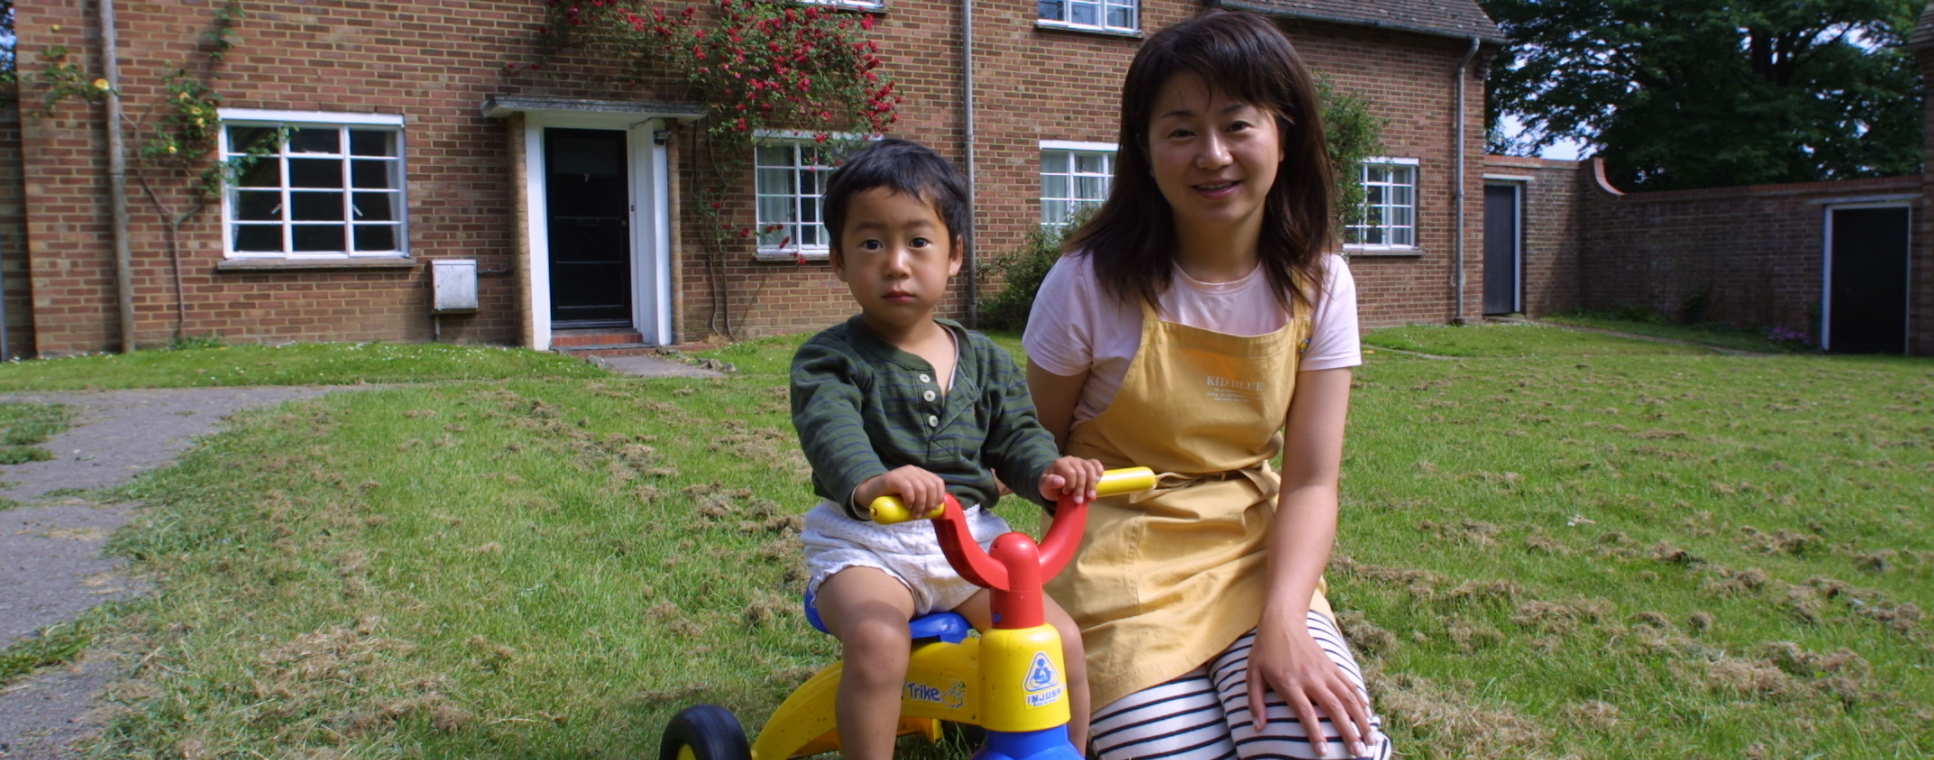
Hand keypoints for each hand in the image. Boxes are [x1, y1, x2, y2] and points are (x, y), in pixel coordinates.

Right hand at [856, 465, 947, 517]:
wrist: (870, 493)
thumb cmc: (892, 498)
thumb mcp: (911, 496)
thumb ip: (922, 498)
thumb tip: (937, 510)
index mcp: (920, 473)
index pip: (937, 482)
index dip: (938, 496)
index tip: (933, 509)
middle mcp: (913, 470)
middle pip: (931, 486)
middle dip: (929, 503)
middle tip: (922, 514)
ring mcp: (903, 472)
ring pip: (921, 488)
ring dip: (920, 505)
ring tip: (914, 514)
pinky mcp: (893, 477)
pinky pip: (908, 488)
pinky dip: (910, 500)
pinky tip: (907, 506)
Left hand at [1038, 456, 1104, 504]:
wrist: (1053, 483)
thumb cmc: (1049, 485)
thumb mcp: (1044, 486)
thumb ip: (1049, 482)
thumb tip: (1061, 481)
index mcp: (1060, 463)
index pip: (1070, 472)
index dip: (1071, 485)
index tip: (1066, 493)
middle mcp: (1071, 460)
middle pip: (1082, 472)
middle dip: (1081, 488)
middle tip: (1079, 501)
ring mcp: (1080, 461)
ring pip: (1091, 468)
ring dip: (1092, 484)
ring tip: (1091, 497)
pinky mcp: (1087, 464)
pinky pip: (1096, 464)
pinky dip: (1099, 471)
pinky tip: (1098, 481)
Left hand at [1247, 612, 1373, 757]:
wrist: (1283, 623)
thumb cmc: (1265, 652)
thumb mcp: (1253, 675)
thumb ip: (1256, 702)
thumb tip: (1258, 728)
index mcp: (1290, 683)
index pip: (1306, 713)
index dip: (1316, 734)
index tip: (1324, 752)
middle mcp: (1311, 678)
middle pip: (1335, 708)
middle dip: (1349, 732)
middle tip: (1359, 752)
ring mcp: (1325, 671)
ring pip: (1348, 698)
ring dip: (1362, 719)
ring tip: (1371, 739)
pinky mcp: (1332, 665)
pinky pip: (1350, 684)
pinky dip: (1361, 700)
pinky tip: (1369, 714)